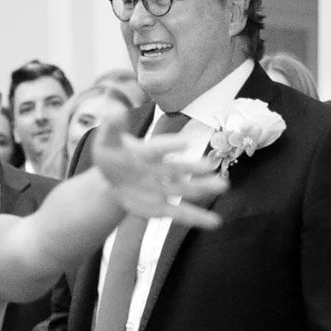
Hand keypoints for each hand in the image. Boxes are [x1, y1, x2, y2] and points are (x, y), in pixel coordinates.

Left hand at [90, 107, 225, 228]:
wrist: (111, 179)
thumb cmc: (112, 155)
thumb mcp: (108, 141)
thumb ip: (112, 127)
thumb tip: (114, 108)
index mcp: (148, 152)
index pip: (159, 148)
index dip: (171, 146)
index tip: (185, 143)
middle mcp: (160, 169)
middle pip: (179, 168)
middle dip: (194, 168)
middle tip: (211, 165)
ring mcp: (162, 189)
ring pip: (185, 189)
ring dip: (202, 188)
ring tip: (222, 186)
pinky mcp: (161, 207)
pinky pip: (180, 213)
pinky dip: (197, 218)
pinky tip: (215, 222)